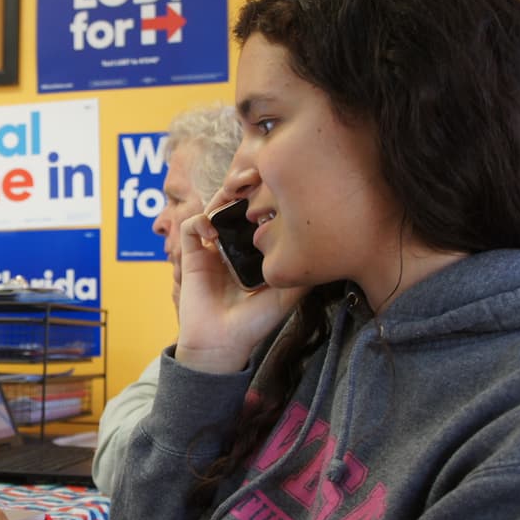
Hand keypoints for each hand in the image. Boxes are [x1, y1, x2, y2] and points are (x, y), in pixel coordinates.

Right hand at [174, 173, 307, 373]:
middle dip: (244, 182)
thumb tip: (328, 244)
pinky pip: (191, 226)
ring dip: (223, 193)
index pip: (260, 210)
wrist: (223, 344)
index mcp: (255, 249)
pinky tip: (214, 232)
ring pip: (213, 206)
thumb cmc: (255, 323)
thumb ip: (304, 270)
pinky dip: (201, 220)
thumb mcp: (289, 294)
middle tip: (257, 175)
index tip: (280, 185)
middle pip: (236, 200)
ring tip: (236, 190)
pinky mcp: (191, 256)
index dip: (266, 193)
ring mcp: (212, 248)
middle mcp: (234, 244)